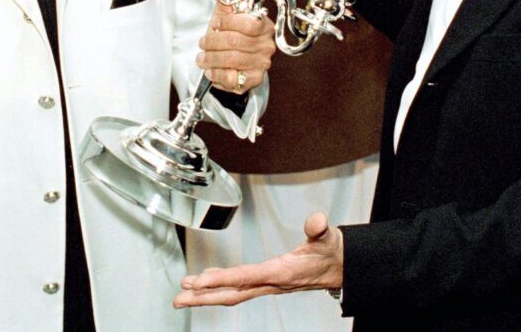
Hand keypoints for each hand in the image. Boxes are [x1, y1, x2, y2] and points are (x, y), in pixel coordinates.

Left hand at [174, 212, 343, 306]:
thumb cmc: (332, 252)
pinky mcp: (267, 282)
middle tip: (178, 298)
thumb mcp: (329, 238)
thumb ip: (320, 229)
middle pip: (232, 293)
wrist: (342, 268)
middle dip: (204, 297)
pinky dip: (219, 285)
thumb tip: (317, 221)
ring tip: (183, 294)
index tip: (198, 282)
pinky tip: (206, 281)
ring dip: (206, 295)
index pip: (246, 278)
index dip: (221, 280)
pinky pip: (238, 287)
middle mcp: (271, 283)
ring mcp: (267, 285)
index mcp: (282, 272)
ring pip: (232, 293)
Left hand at [198, 0, 274, 92]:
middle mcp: (267, 44)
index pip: (248, 23)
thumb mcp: (225, 16)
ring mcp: (262, 63)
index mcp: (264, 25)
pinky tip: (211, 71)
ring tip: (202, 58)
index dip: (227, 23)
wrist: (231, 64)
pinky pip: (232, 78)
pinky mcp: (254, 79)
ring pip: (231, 60)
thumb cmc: (229, 36)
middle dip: (213, 42)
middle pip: (235, 42)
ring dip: (211, 59)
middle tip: (202, 43)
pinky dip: (217, 74)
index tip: (214, 24)